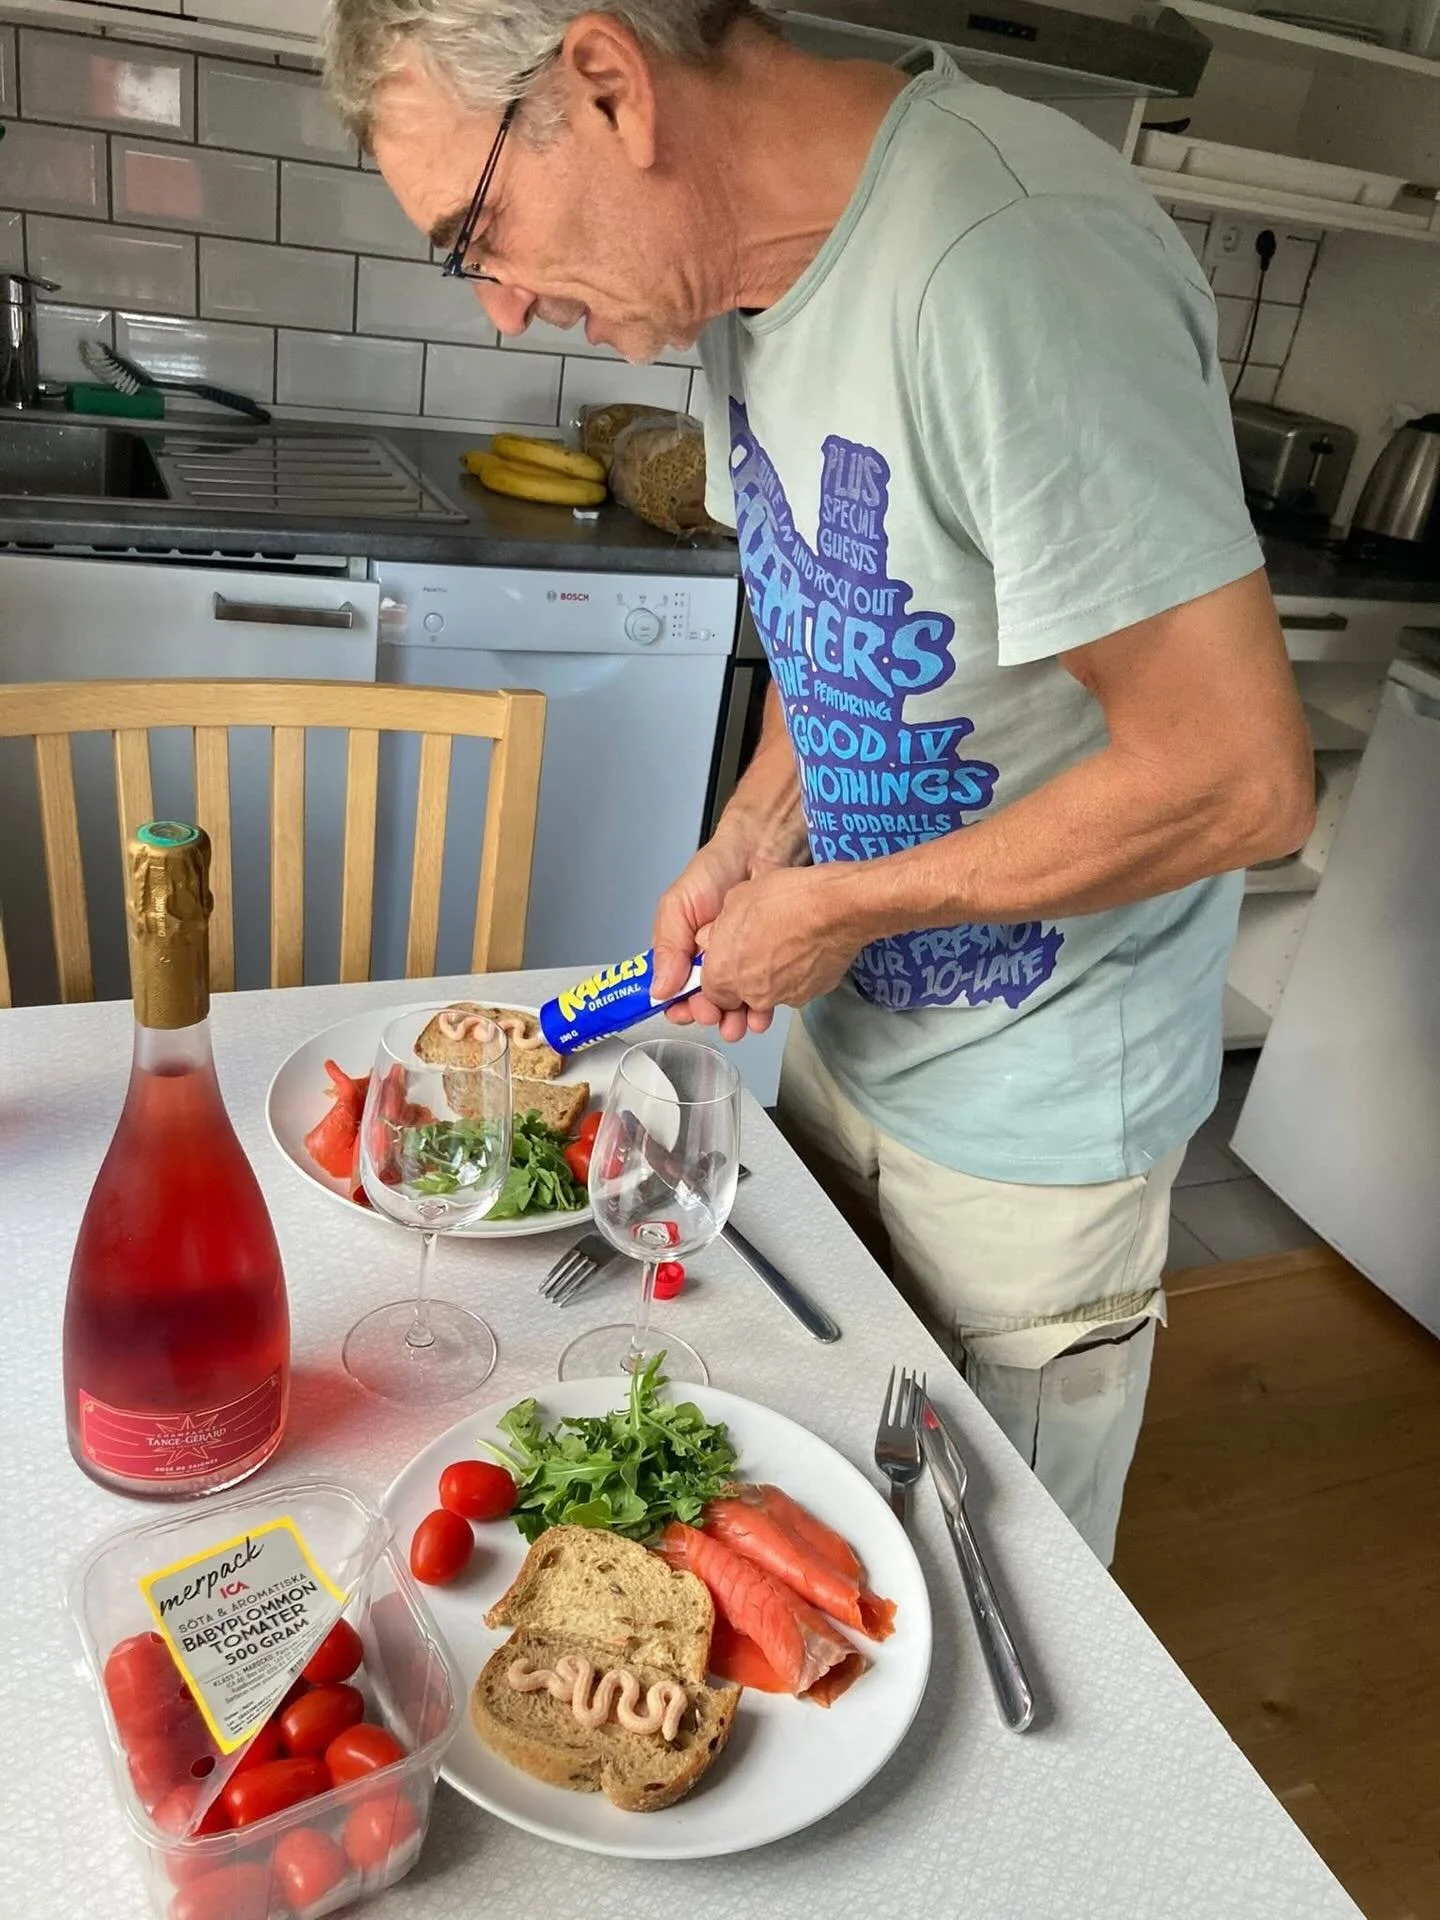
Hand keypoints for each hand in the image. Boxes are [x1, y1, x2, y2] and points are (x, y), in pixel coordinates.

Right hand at [652, 823, 795, 1043]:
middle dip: (710, 1014)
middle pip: (709, 1002)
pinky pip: (768, 991)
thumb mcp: (678, 904)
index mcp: (686, 950)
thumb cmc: (718, 869)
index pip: (677, 989)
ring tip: (738, 1022)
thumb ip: (667, 946)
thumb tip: (658, 988)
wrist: (764, 850)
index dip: (679, 1006)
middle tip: (712, 1015)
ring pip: (739, 1003)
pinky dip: (765, 1006)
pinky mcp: (772, 961)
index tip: (683, 1012)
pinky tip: (763, 1010)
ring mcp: (744, 962)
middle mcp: (714, 960)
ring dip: (736, 1018)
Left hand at [698, 867, 858, 1016]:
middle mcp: (753, 994)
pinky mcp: (813, 994)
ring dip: (772, 978)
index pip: (711, 993)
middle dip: (744, 980)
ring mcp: (785, 998)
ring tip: (784, 946)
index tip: (726, 962)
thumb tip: (716, 939)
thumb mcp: (734, 901)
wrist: (834, 907)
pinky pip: (798, 987)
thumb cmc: (782, 899)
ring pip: (770, 994)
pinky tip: (805, 949)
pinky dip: (798, 974)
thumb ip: (719, 930)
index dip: (719, 977)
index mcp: (725, 974)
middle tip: (756, 951)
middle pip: (741, 998)